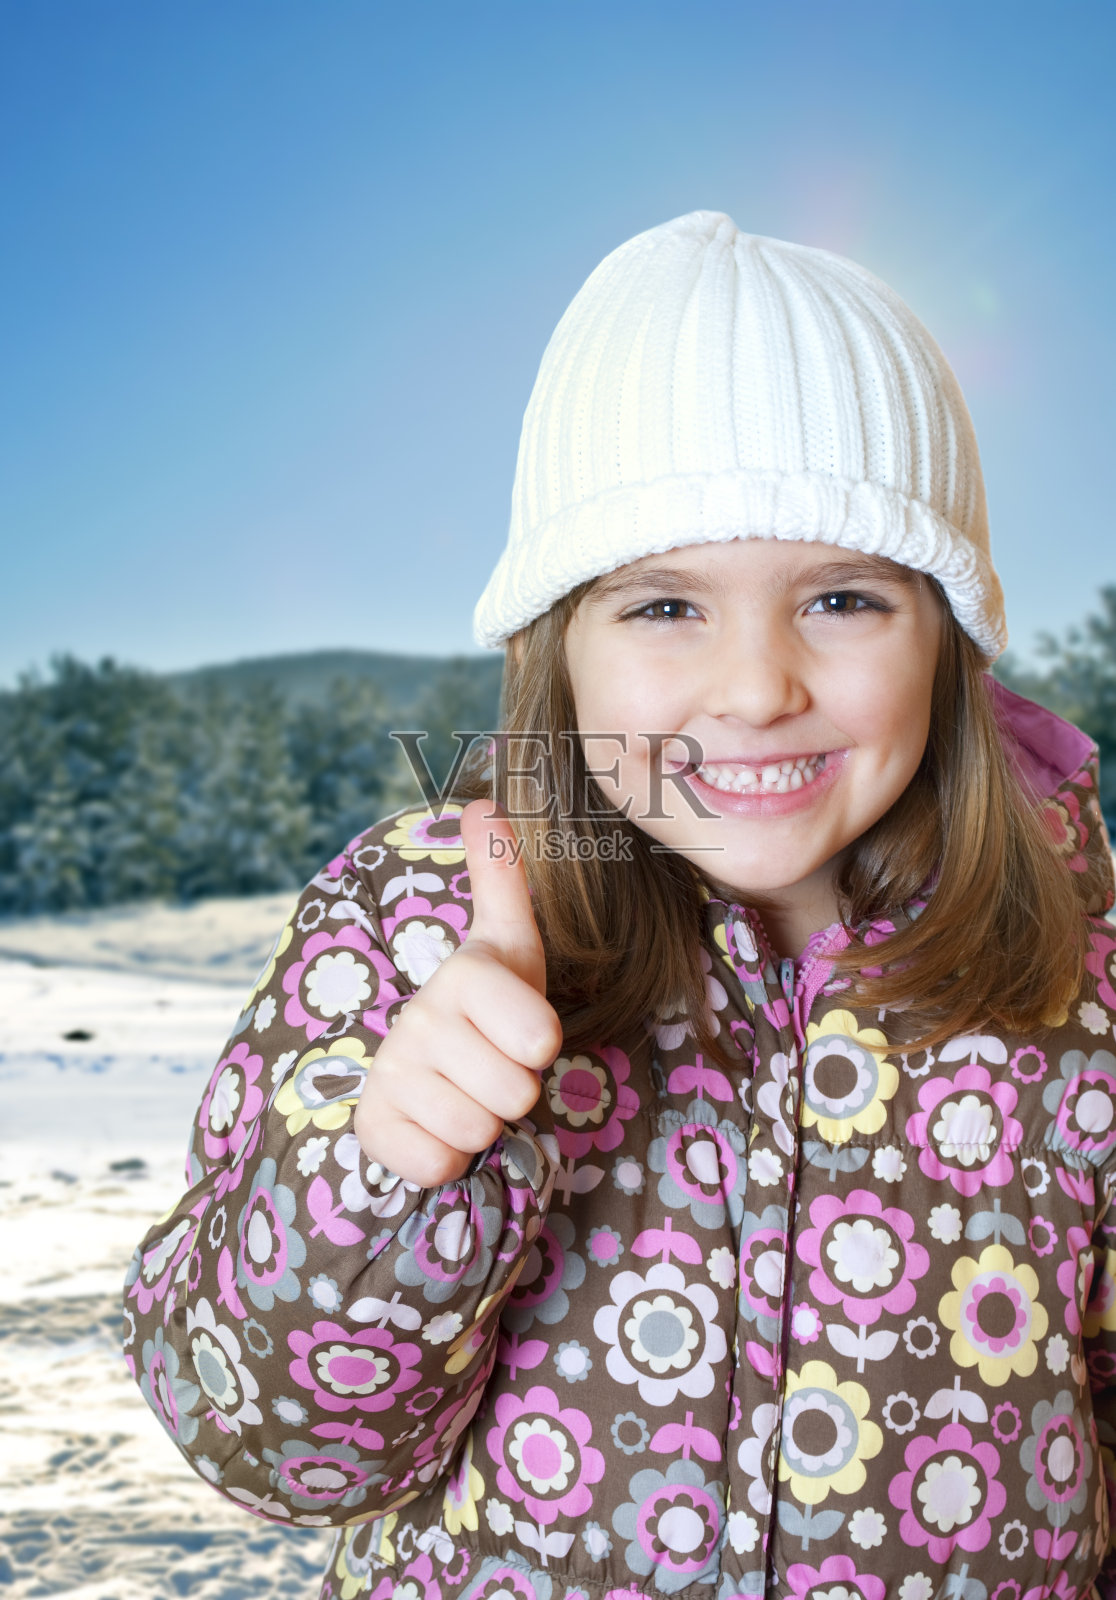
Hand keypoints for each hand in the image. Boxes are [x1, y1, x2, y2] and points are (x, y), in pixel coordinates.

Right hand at [352, 799, 562, 1185]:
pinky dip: (447, 1158)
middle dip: (515, 1091)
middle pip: (515, 1093)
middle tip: (493, 1068)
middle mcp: (417, 1020)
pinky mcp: (373, 1129)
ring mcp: (389, 1076)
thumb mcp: (510, 943)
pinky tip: (435, 1123)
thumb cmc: (489, 1007)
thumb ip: (503, 877)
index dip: (541, 1046)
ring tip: (466, 1092)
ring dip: (484, 1124)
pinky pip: (439, 1165)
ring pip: (479, 1131)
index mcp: (462, 975)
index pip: (540, 1040)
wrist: (427, 1070)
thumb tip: (483, 801)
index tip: (520, 1031)